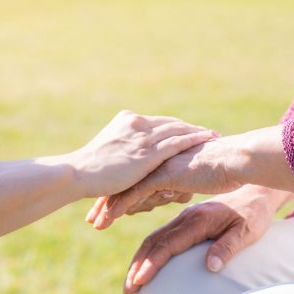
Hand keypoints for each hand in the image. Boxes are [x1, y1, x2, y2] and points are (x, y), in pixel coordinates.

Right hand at [67, 110, 216, 197]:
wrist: (77, 173)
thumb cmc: (88, 170)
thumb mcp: (107, 153)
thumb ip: (122, 151)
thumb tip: (129, 161)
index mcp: (126, 120)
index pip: (158, 122)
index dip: (176, 127)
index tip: (191, 130)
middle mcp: (137, 124)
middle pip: (171, 124)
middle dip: (191, 128)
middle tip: (210, 132)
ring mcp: (142, 137)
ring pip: (178, 130)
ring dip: (198, 133)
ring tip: (215, 136)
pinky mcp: (147, 152)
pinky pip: (177, 142)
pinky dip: (194, 139)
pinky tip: (208, 141)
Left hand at [91, 135, 248, 228]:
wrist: (238, 160)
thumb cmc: (224, 170)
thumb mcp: (194, 178)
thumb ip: (179, 183)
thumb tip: (171, 190)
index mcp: (162, 159)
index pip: (133, 175)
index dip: (118, 191)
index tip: (103, 206)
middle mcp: (156, 160)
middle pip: (124, 181)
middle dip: (106, 200)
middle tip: (91, 218)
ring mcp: (159, 165)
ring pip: (126, 187)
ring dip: (108, 206)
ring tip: (95, 223)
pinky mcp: (164, 173)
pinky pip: (136, 192)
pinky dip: (120, 205)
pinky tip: (108, 218)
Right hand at [121, 186, 293, 293]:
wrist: (257, 192)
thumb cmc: (255, 215)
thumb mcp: (247, 231)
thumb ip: (228, 247)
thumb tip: (210, 267)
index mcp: (199, 220)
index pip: (168, 244)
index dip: (151, 264)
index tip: (139, 281)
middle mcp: (187, 217)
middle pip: (154, 241)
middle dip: (138, 265)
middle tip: (128, 289)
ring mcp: (185, 217)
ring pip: (154, 238)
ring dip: (140, 259)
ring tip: (131, 281)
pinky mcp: (186, 219)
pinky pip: (162, 235)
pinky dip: (149, 250)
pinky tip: (145, 264)